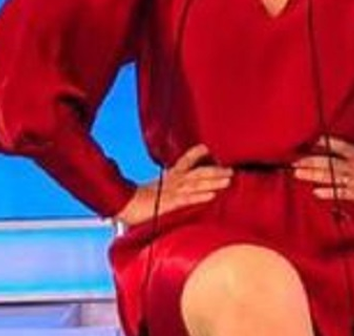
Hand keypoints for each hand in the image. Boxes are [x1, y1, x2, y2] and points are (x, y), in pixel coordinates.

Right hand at [114, 144, 232, 227]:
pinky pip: (188, 199)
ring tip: (228, 180)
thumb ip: (169, 187)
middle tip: (231, 170)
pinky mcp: (169, 204)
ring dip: (214, 181)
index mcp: (170, 176)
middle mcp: (172, 181)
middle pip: (197, 172)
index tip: (210, 148)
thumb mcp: (156, 190)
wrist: (122, 205)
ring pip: (196, 184)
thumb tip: (184, 189)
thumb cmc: (137, 201)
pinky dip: (201, 196)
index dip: (198, 153)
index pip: (186, 160)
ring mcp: (171, 191)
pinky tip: (213, 195)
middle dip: (215, 171)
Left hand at [292, 135, 353, 218]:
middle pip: (329, 160)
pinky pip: (341, 193)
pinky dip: (328, 193)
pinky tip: (316, 193)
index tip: (309, 140)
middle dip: (310, 160)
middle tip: (293, 160)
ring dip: (312, 175)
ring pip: (331, 176)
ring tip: (297, 173)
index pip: (341, 145)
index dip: (325, 142)